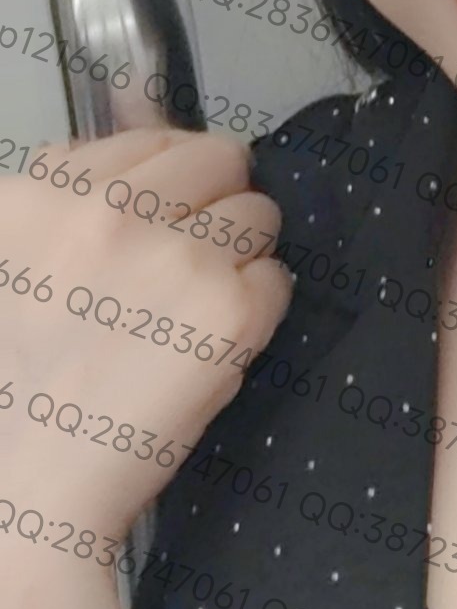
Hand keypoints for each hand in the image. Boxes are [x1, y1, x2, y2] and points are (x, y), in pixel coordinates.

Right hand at [0, 127, 292, 541]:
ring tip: (186, 317)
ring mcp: (170, 256)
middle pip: (217, 160)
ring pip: (258, 213)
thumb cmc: (21, 390)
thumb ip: (68, 192)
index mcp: (36, 197)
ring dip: (239, 260)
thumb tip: (142, 116)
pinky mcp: (227, 310)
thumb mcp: (13, 260)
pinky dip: (256, 313)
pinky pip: (278, 279)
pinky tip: (207, 350)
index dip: (168, 186)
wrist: (32, 492)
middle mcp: (102, 212)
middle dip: (213, 208)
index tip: (157, 229)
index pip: (150, 140)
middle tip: (181, 271)